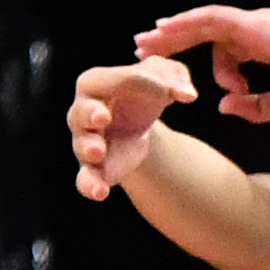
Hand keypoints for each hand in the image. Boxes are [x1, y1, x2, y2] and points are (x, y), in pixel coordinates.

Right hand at [65, 56, 191, 199]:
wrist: (139, 123)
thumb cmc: (144, 91)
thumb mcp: (165, 77)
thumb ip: (176, 78)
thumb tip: (188, 94)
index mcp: (97, 83)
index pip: (111, 80)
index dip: (132, 82)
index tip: (161, 89)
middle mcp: (84, 112)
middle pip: (81, 113)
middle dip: (90, 114)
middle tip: (103, 117)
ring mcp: (86, 142)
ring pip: (81, 147)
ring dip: (89, 150)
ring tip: (99, 153)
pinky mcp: (95, 168)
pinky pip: (85, 179)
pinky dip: (90, 185)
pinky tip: (101, 193)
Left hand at [133, 3, 269, 124]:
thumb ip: (252, 106)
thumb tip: (223, 105)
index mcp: (263, 46)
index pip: (221, 49)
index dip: (194, 56)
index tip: (170, 71)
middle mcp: (256, 31)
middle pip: (205, 32)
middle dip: (173, 40)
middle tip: (143, 48)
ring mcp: (256, 24)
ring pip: (203, 23)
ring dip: (173, 31)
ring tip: (146, 42)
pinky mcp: (256, 24)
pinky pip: (214, 19)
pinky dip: (189, 22)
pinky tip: (167, 29)